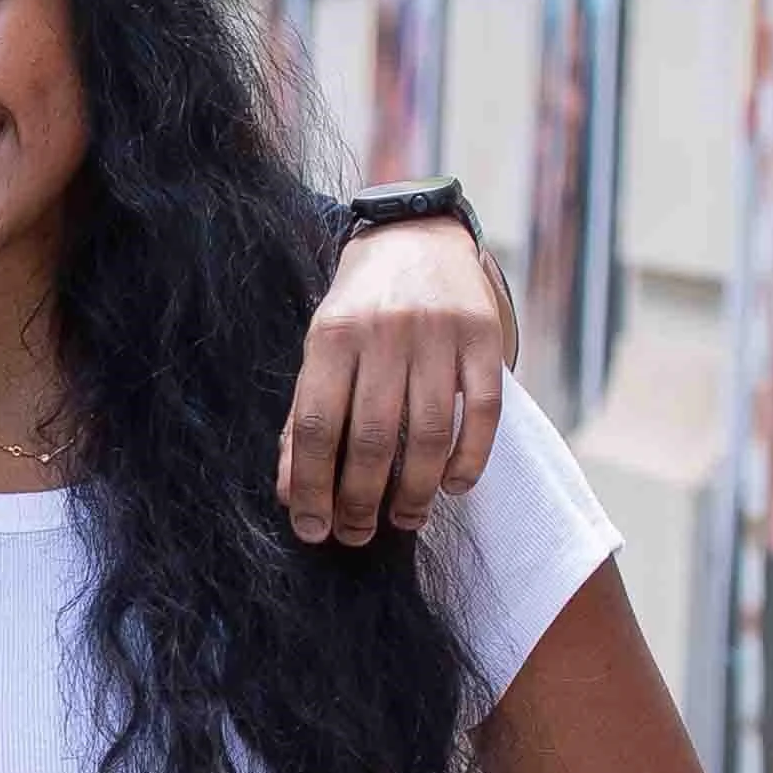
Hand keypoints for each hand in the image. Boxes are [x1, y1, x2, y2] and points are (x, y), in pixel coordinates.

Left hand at [276, 215, 510, 545]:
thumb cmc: (360, 306)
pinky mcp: (482, 338)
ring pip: (429, 434)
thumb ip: (305, 414)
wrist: (416, 237)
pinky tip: (454, 487)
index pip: (316, 425)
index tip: (312, 530)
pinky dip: (470, 459)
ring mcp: (437, 335)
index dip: (312, 484)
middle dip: (362, 500)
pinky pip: (482, 413)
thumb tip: (290, 491)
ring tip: (404, 520)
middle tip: (358, 536)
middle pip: (373, 437)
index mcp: (331, 335)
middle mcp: (383, 333)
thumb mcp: (321, 346)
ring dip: (416, 491)